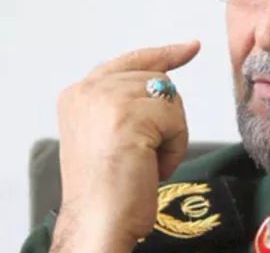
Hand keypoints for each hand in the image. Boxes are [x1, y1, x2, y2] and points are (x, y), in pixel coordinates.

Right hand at [49, 41, 200, 252]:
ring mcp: (107, 100)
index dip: (164, 54)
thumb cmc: (109, 189)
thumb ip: (126, 103)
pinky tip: (152, 167)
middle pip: (158, 80)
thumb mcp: (111, 134)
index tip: (191, 47)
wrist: (99, 221)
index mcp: (79, 94)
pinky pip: (176, 119)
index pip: (130, 62)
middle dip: (166, 119)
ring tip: (145, 161)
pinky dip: (175, 147)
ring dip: (171, 134)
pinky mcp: (128, 115)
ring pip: (170, 98)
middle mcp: (88, 90)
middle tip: (145, 154)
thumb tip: (165, 81)